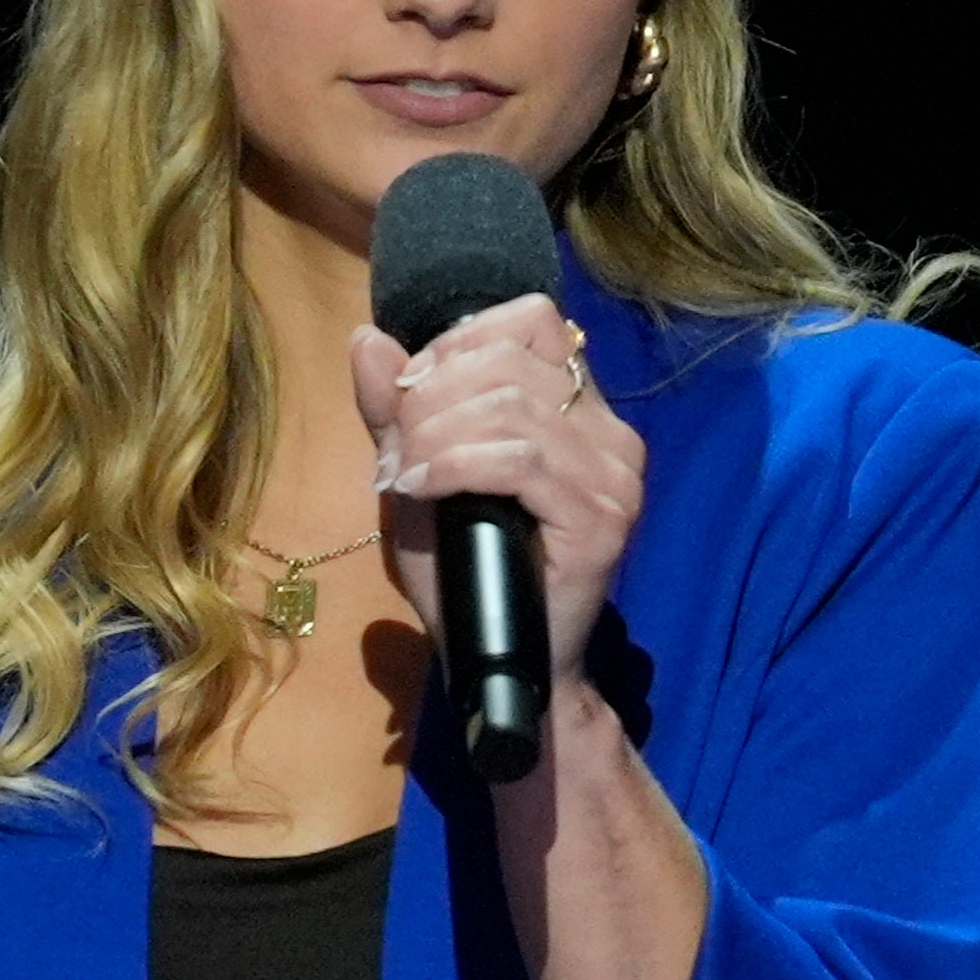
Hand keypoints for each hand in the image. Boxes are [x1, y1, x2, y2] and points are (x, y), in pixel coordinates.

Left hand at [348, 293, 646, 687]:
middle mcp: (609, 431)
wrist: (498, 660)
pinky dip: (454, 467)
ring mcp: (614, 475)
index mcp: (578, 407)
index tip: (409, 394)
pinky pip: (520, 462)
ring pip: (512, 408)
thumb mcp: (417, 475)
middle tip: (397, 451)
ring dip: (435, 436)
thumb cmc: (463, 570)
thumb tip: (366, 336)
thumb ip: (395, 410)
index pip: (531, 319)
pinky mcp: (602, 519)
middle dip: (430, 396)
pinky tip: (420, 489)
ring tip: (405, 477)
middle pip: (509, 360)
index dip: (457, 342)